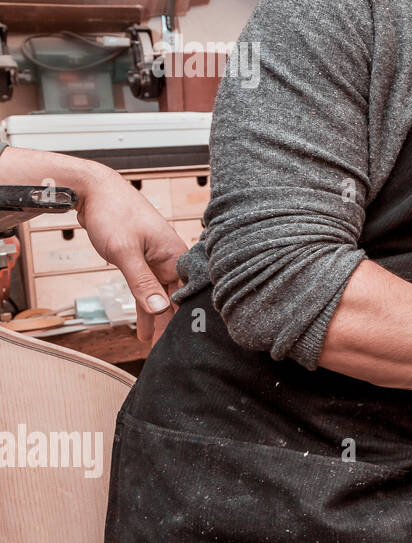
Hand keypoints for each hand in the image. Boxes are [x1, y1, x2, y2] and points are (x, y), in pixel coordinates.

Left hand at [77, 166, 189, 343]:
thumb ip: (142, 282)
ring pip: (160, 295)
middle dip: (172, 324)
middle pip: (175, 298)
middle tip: (167, 351)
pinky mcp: (144, 260)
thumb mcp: (125, 252)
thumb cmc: (113, 213)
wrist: (94, 190)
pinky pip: (148, 288)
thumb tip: (159, 309)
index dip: (185, 318)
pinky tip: (144, 324)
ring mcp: (158, 259)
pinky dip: (145, 305)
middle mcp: (171, 258)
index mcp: (175, 255)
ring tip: (154, 345)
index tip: (184, 342)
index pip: (186, 294)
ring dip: (156, 318)